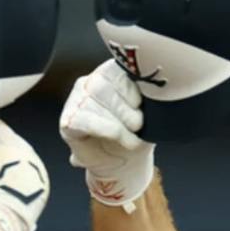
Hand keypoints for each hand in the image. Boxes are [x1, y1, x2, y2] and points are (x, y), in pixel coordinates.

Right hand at [60, 62, 154, 211]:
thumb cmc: (136, 132)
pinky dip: (104, 129)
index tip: (141, 105)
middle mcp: (89, 83)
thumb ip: (150, 93)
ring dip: (117, 124)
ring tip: (131, 138)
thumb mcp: (148, 109)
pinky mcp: (67, 122)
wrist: (125, 162)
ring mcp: (75, 101)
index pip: (114, 68)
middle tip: (138, 125)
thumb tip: (162, 85)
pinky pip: (83, 120)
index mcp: (110, 73)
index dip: (130, 87)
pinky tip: (116, 137)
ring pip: (92, 102)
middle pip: (101, 85)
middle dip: (124, 108)